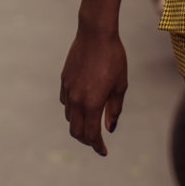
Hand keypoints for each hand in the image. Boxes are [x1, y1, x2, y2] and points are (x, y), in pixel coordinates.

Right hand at [60, 29, 127, 155]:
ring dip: (79, 125)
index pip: (91, 134)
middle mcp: (76, 100)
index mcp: (92, 103)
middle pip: (76, 131)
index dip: (97, 146)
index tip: (103, 152)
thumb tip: (109, 128)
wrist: (95, 34)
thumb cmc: (113, 57)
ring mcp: (68, 90)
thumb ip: (114, 108)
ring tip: (91, 123)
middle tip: (97, 142)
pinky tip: (82, 106)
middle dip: (86, 140)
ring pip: (69, 118)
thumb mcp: (120, 85)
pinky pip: (65, 103)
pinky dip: (73, 110)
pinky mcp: (64, 80)